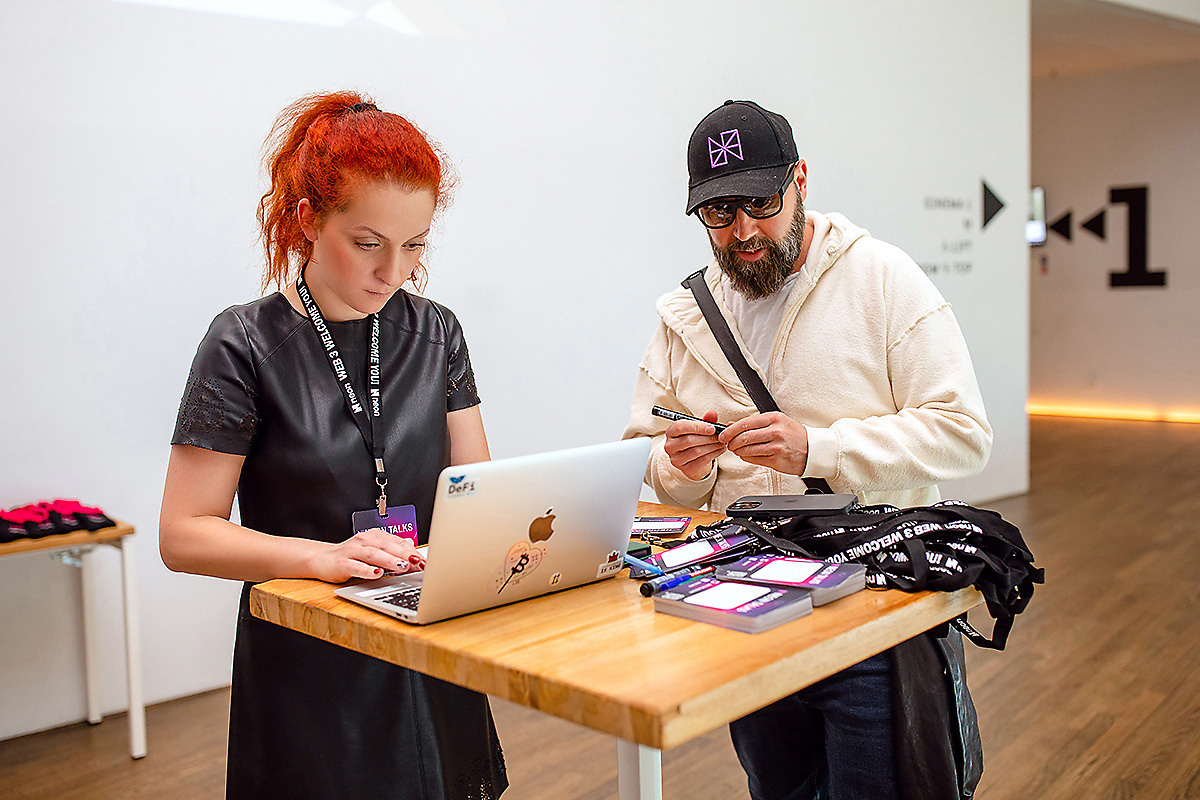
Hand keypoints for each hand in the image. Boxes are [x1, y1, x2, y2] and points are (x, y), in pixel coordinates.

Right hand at [309, 527, 425, 582]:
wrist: (322, 559)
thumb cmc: (352, 557)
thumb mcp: (374, 552)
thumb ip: (391, 553)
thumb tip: (413, 553)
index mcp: (375, 536)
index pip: (397, 542)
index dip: (412, 551)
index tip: (425, 561)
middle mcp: (364, 540)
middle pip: (388, 546)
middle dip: (405, 555)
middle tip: (418, 563)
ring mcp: (352, 551)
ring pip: (374, 554)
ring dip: (389, 560)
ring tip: (402, 566)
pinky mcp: (342, 563)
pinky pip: (356, 566)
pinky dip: (367, 570)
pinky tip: (376, 573)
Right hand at [663, 410, 725, 480]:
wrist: (693, 459)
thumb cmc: (694, 439)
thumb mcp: (699, 428)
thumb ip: (706, 420)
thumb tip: (712, 413)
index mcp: (670, 432)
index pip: (680, 427)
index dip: (697, 427)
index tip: (712, 428)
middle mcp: (669, 446)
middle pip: (689, 440)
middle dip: (708, 437)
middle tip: (721, 436)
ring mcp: (676, 459)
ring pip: (696, 451)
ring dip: (713, 446)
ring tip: (722, 442)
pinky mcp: (685, 469)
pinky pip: (702, 461)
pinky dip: (714, 454)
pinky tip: (720, 450)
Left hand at [719, 411, 808, 475]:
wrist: (812, 449)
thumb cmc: (793, 434)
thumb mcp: (776, 422)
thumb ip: (753, 423)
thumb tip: (732, 425)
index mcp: (774, 418)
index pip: (745, 423)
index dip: (730, 430)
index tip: (723, 434)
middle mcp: (775, 431)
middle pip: (744, 437)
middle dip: (731, 442)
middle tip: (728, 444)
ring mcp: (776, 446)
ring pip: (747, 450)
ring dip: (738, 451)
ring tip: (737, 450)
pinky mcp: (776, 460)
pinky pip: (754, 459)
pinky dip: (746, 458)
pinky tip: (746, 455)